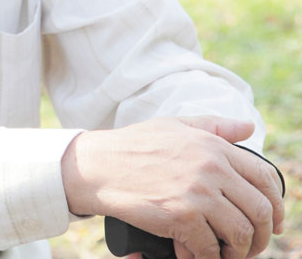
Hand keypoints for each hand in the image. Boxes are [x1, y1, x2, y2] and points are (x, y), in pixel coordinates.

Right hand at [61, 117, 283, 258]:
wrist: (95, 166)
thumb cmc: (131, 146)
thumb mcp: (173, 126)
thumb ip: (213, 126)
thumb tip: (247, 127)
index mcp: (213, 146)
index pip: (264, 178)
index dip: (276, 206)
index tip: (272, 223)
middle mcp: (211, 168)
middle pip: (259, 210)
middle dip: (260, 236)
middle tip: (250, 247)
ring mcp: (197, 193)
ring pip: (240, 233)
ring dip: (237, 252)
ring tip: (225, 255)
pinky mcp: (181, 216)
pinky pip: (210, 248)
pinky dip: (207, 257)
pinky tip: (196, 255)